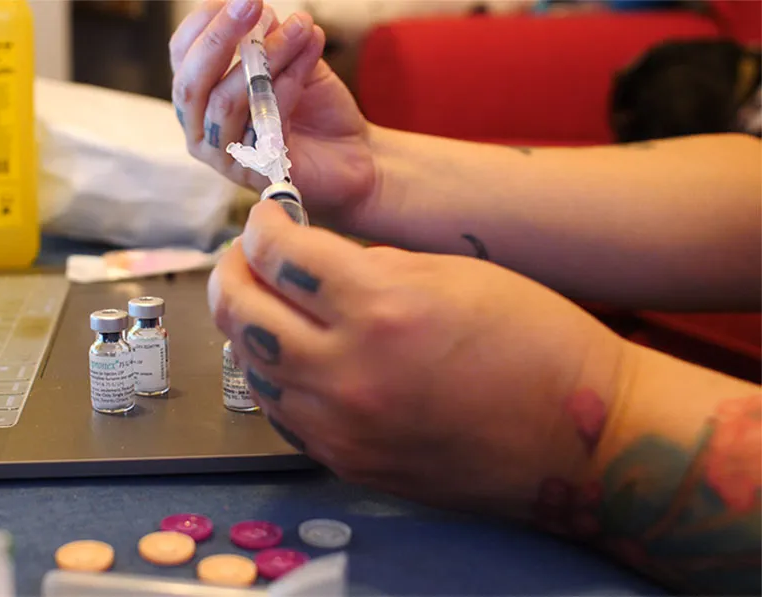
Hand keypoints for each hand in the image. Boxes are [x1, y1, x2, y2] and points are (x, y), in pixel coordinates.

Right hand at [169, 0, 375, 223]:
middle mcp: (201, 128)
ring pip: (228, 102)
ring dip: (266, 57)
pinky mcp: (254, 173)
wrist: (354, 153)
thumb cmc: (315, 107)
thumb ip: (270, 38)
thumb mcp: (290, 59)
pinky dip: (287, 87)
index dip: (205, 22)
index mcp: (200, 95)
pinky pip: (263, 124)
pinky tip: (308, 62)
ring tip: (300, 28)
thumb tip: (258, 13)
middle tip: (253, 4)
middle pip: (190, 84)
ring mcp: (224, 156)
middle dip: (220, 38)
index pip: (183, 55)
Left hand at [208, 201, 629, 517]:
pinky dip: (273, 376)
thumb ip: (367, 264)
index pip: (278, 254)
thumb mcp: (452, 271)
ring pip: (249, 367)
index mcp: (380, 307)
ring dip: (247, 326)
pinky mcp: (347, 462)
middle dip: (234, 270)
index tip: (268, 218)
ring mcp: (341, 427)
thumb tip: (308, 260)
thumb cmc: (535, 340)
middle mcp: (347, 372)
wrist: (580, 437)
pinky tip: (291, 357)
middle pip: (241, 311)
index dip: (263, 226)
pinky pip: (280, 412)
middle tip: (249, 256)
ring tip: (266, 304)